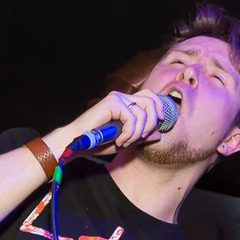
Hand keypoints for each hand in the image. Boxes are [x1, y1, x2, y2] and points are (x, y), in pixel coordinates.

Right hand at [49, 90, 174, 156]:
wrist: (77, 142)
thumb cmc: (98, 142)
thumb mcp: (125, 142)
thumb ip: (141, 137)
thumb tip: (159, 134)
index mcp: (125, 102)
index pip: (150, 97)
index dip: (160, 108)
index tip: (162, 123)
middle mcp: (122, 97)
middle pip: (151, 100)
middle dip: (152, 122)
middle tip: (142, 137)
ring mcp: (117, 98)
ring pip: (143, 112)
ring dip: (137, 133)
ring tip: (125, 142)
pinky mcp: (112, 102)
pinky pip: (132, 118)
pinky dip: (129, 133)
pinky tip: (119, 141)